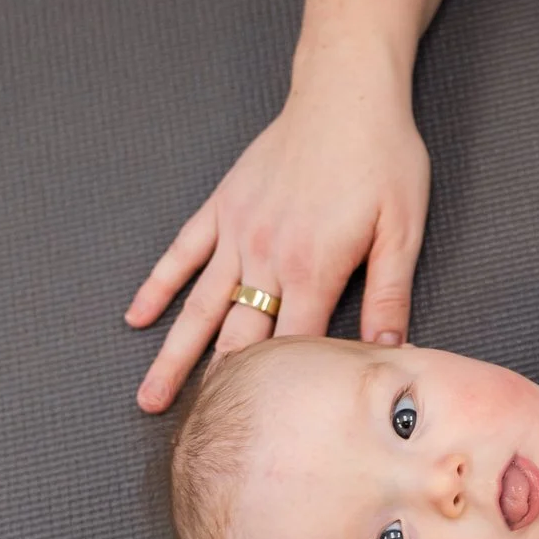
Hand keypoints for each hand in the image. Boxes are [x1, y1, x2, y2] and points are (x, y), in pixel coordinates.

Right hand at [124, 44, 431, 411]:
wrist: (346, 94)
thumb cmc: (384, 160)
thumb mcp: (403, 230)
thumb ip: (388, 296)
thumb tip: (384, 355)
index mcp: (314, 271)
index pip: (293, 350)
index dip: (279, 395)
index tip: (262, 439)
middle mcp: (265, 258)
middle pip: (235, 340)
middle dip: (214, 394)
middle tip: (195, 444)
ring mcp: (237, 232)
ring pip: (198, 307)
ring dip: (173, 357)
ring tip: (149, 400)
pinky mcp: (222, 206)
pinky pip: (181, 252)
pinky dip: (157, 285)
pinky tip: (136, 318)